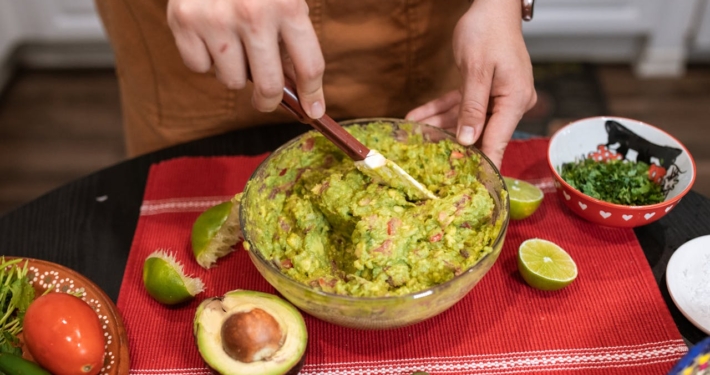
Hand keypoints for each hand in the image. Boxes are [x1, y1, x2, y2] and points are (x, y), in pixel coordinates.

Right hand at [167, 0, 325, 118]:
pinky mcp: (183, 20)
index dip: (313, 94)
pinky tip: (210, 35)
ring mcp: (216, 19)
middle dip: (269, 100)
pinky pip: (199, 67)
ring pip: (231, 81)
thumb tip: (299, 88)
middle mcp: (253, 14)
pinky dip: (205, 59)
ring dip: (235, 72)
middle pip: (269, 86)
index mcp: (287, 4)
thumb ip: (292, 35)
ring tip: (234, 45)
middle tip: (266, 99)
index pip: (309, 65)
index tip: (313, 110)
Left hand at [405, 0, 536, 167]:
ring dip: (438, 127)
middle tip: (426, 160)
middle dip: (450, 145)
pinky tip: (416, 117)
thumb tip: (467, 140)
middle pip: (480, 133)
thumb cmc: (488, 32)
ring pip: (465, 120)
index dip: (483, 165)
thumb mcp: (476, 69)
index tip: (469, 186)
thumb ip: (471, 107)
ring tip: (412, 136)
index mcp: (514, 100)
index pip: (498, 141)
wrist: (491, 6)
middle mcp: (509, 102)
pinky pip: (460, 106)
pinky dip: (439, 111)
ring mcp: (497, 97)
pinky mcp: (483, 90)